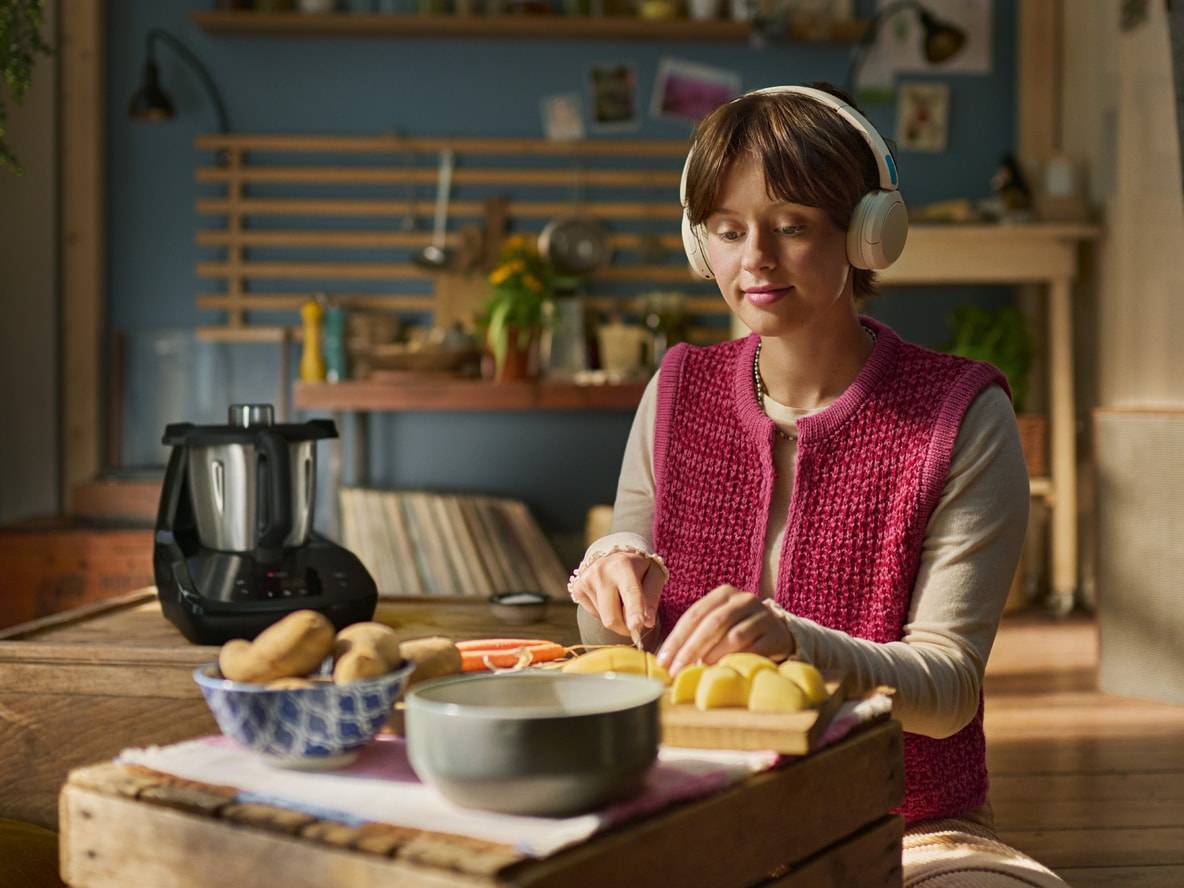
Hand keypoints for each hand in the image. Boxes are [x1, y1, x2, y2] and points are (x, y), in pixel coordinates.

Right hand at [568, 552, 664, 637]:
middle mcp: (601, 572)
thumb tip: (647, 622)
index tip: (636, 627)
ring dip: (616, 616)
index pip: (630, 593)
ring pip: (603, 619)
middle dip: (625, 628)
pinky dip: (605, 612)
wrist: (614, 552)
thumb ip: (652, 598)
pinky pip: (594, 614)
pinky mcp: (578, 588)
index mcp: (624, 566)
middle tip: (635, 625)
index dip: (634, 612)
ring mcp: (586, 580)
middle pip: (611, 617)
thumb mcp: (654, 576)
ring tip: (620, 598)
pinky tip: (609, 597)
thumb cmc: (639, 568)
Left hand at [656, 584, 794, 674]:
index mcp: (724, 593)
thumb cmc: (737, 630)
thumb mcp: (717, 624)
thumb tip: (666, 661)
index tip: (663, 662)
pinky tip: (725, 671)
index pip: (694, 614)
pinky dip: (736, 661)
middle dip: (690, 649)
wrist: (778, 633)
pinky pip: (754, 650)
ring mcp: (762, 616)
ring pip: (733, 636)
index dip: (676, 639)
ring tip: (699, 670)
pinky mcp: (776, 635)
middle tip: (676, 670)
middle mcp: (744, 599)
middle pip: (712, 624)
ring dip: (713, 655)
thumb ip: (695, 635)